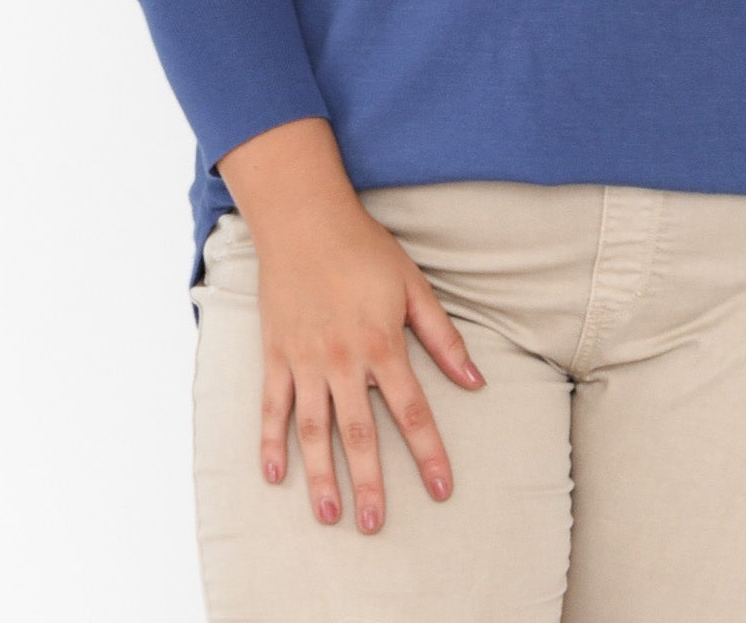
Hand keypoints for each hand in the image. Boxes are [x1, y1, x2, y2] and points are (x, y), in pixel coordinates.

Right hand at [252, 195, 486, 533]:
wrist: (305, 220)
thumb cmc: (365, 250)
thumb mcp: (413, 286)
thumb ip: (443, 337)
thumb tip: (476, 381)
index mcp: (382, 344)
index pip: (412, 411)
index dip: (428, 453)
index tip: (443, 489)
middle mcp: (342, 360)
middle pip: (358, 433)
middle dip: (369, 483)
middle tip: (375, 524)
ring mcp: (304, 360)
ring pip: (312, 430)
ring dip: (320, 475)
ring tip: (328, 515)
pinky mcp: (275, 354)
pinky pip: (271, 406)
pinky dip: (269, 443)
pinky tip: (273, 476)